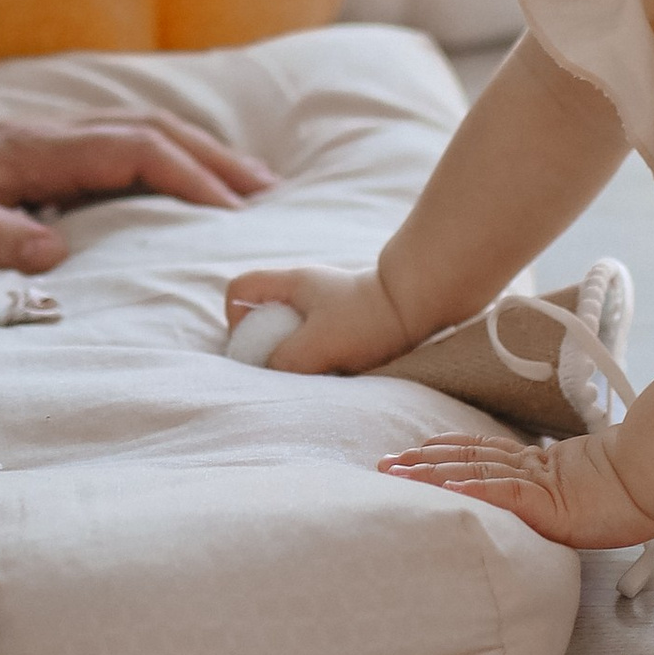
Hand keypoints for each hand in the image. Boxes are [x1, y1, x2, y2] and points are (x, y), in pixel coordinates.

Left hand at [0, 111, 273, 271]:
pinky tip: (175, 178)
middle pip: (152, 133)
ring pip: (139, 132)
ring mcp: (41, 139)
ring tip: (245, 186)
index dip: (187, 179)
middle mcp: (45, 137)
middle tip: (269, 197)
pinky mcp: (31, 150)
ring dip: (197, 154)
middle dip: (215, 161)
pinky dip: (163, 155)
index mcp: (29, 154)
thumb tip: (57, 253)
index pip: (131, 154)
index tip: (232, 213)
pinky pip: (117, 144)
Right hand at [223, 262, 412, 373]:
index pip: (239, 289)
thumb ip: (285, 359)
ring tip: (310, 370)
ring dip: (291, 353)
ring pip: (288, 329)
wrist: (419, 307)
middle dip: (264, 343)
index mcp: (292, 283)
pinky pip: (312, 338)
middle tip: (280, 367)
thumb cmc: (368, 320)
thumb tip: (270, 371)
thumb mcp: (318, 344)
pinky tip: (331, 368)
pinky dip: (314, 355)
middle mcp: (304, 289)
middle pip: (261, 312)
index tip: (254, 345)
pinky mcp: (342, 319)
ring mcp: (323, 303)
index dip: (235, 319)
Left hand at [377, 428, 653, 553]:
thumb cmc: (637, 491)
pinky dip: (464, 490)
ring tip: (394, 474)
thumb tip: (563, 502)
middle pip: (466, 461)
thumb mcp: (594, 495)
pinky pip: (496, 493)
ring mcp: (535, 483)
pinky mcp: (542, 499)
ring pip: (471, 473)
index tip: (416, 452)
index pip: (485, 455)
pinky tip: (437, 489)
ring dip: (428, 475)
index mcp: (544, 468)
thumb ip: (569, 495)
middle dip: (422, 464)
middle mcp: (532, 470)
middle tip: (383, 464)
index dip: (448, 451)